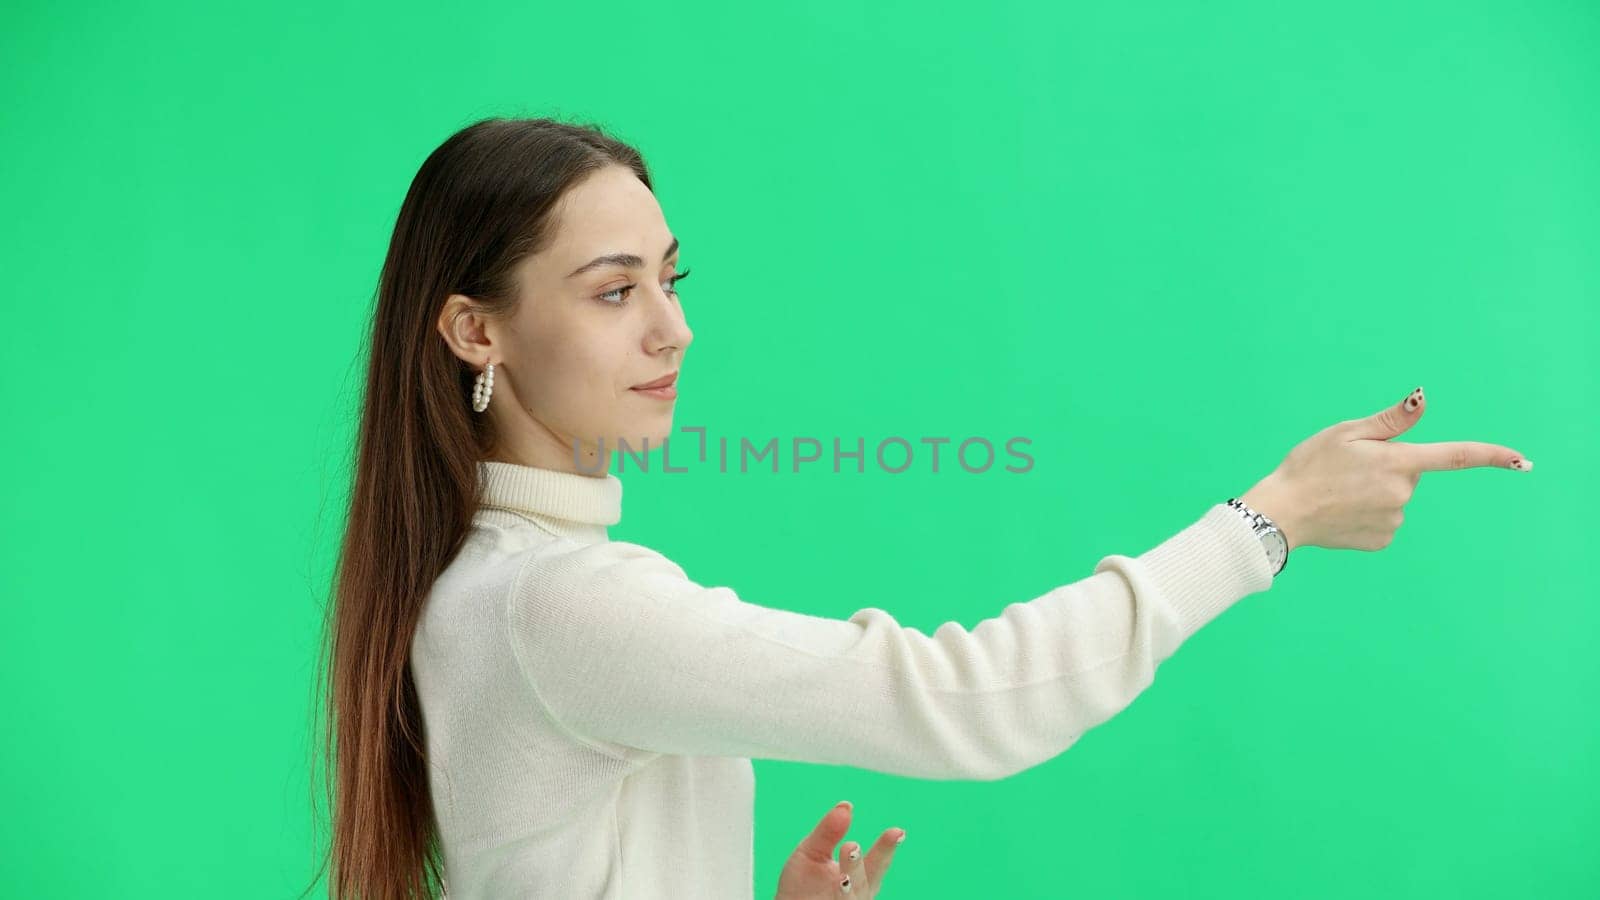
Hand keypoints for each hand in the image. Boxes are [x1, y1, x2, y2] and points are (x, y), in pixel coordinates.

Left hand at [774, 801, 904, 898]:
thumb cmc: (801, 885)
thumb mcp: (812, 851)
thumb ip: (828, 831)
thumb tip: (846, 805)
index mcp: (859, 876)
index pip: (877, 861)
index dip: (887, 847)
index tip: (897, 831)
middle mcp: (857, 894)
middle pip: (865, 880)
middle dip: (858, 864)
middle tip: (851, 846)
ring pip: (852, 897)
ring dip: (848, 884)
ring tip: (842, 875)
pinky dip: (842, 898)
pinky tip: (838, 887)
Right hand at [1241, 386, 1531, 551]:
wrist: (1282, 513)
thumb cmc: (1309, 466)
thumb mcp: (1345, 432)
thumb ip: (1390, 421)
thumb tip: (1423, 398)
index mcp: (1398, 462)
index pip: (1456, 457)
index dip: (1492, 456)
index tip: (1522, 461)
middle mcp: (1403, 494)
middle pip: (1409, 473)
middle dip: (1387, 466)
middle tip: (1347, 468)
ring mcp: (1394, 520)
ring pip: (1395, 497)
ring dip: (1374, 491)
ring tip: (1338, 490)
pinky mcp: (1381, 540)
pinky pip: (1384, 520)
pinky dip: (1366, 514)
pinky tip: (1342, 511)